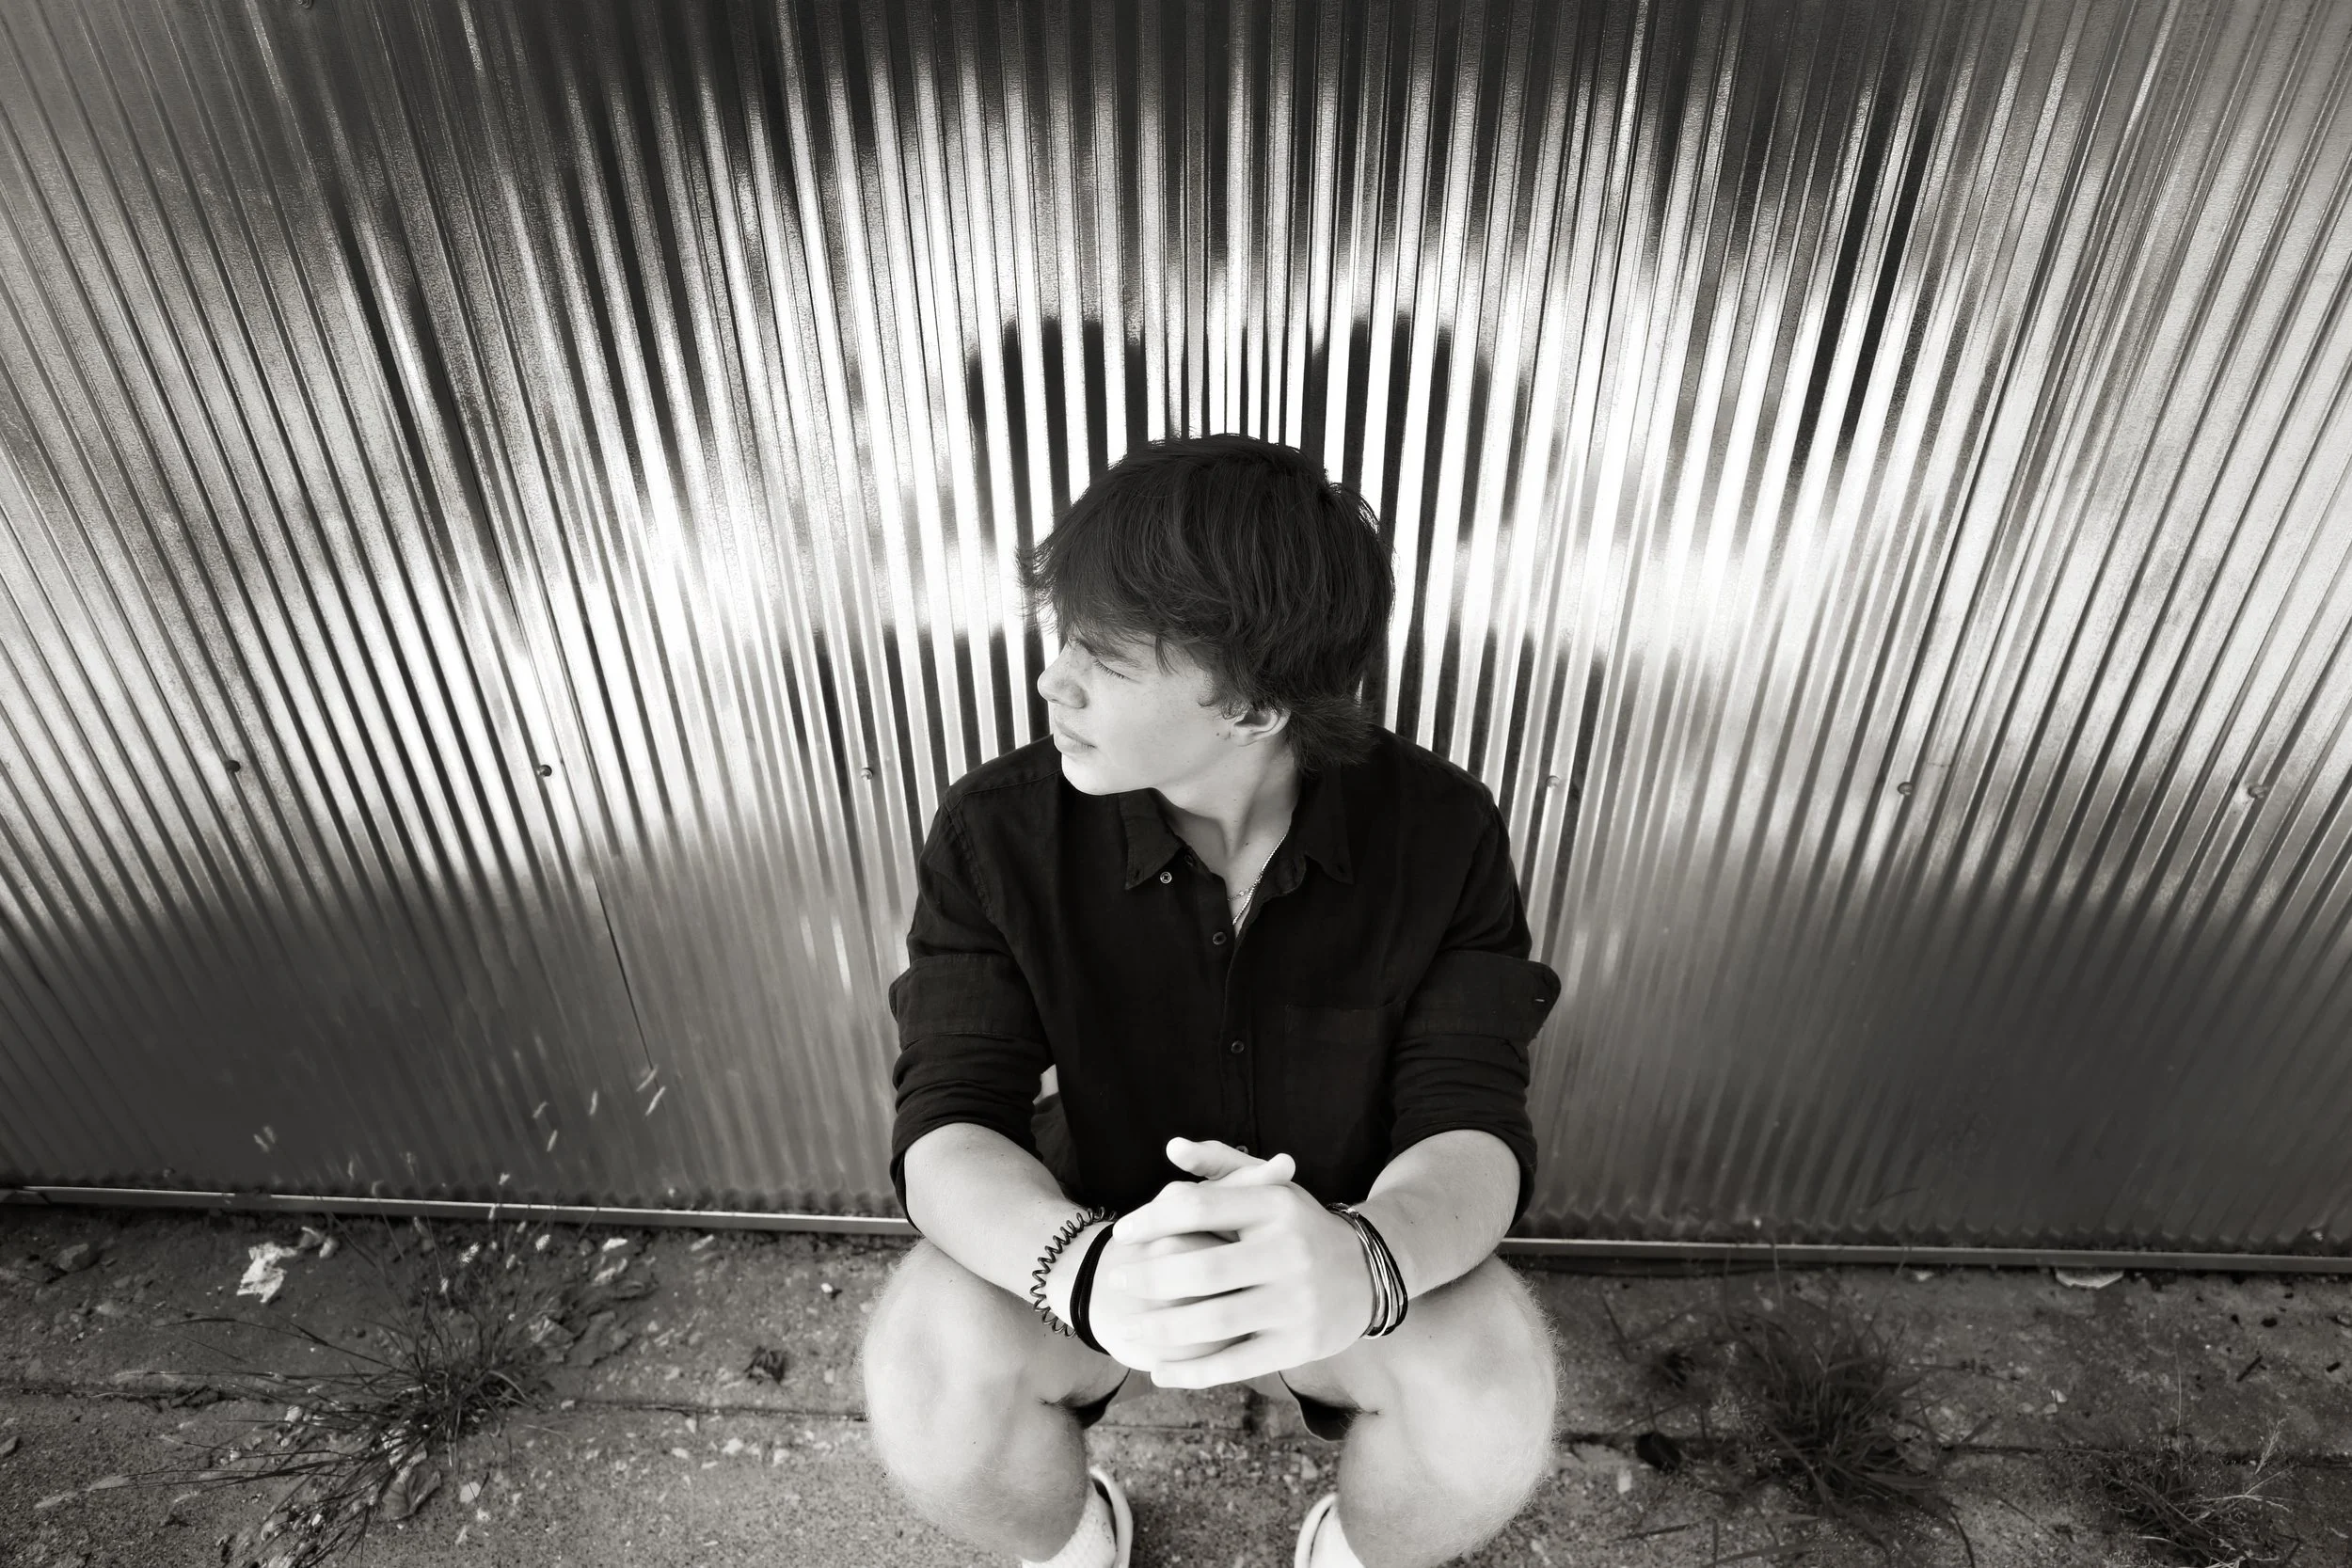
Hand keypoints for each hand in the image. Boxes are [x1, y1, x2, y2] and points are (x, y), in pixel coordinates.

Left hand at [1079, 1140, 1295, 1372]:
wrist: (1369, 1274)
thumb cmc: (1300, 1227)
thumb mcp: (1270, 1187)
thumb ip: (1220, 1163)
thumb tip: (1172, 1148)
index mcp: (1276, 1206)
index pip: (1199, 1206)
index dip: (1151, 1219)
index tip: (1121, 1233)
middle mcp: (1290, 1253)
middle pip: (1201, 1269)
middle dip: (1148, 1278)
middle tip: (1116, 1281)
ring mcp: (1297, 1302)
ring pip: (1214, 1321)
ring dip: (1161, 1329)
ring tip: (1128, 1327)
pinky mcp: (1299, 1345)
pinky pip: (1235, 1364)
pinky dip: (1192, 1373)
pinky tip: (1159, 1371)